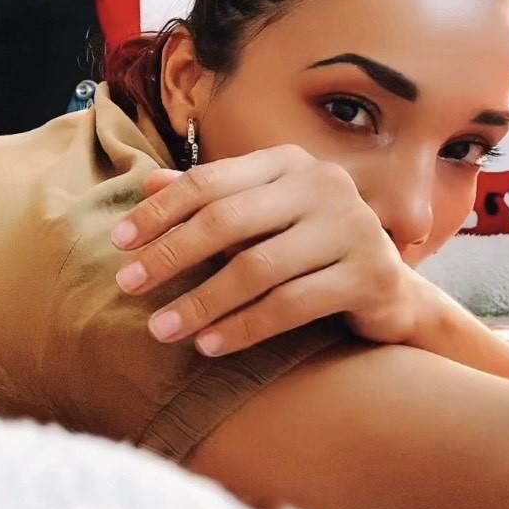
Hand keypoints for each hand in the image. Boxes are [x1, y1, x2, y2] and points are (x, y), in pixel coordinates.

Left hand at [111, 144, 440, 355]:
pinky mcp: (370, 276)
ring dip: (201, 302)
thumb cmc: (309, 250)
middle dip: (170, 255)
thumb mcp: (260, 218)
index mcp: (288, 163)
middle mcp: (323, 186)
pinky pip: (291, 306)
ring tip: (161, 328)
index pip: (209, 182)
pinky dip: (243, 328)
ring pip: (257, 269)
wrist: (390, 292)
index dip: (159, 211)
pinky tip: (208, 346)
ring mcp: (351, 229)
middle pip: (228, 221)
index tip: (117, 242)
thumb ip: (211, 200)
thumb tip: (146, 183)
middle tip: (127, 285)